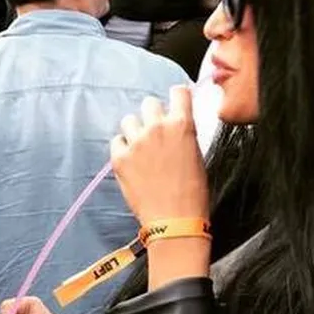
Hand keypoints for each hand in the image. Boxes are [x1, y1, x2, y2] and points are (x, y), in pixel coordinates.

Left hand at [111, 86, 207, 226]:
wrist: (175, 221)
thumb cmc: (193, 193)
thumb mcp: (196, 155)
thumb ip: (183, 134)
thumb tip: (175, 125)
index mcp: (182, 125)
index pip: (177, 92)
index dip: (176, 98)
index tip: (174, 104)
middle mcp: (157, 128)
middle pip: (149, 103)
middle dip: (152, 115)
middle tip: (155, 133)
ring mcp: (136, 142)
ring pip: (129, 120)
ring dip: (135, 130)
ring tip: (141, 149)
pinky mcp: (119, 158)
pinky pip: (116, 141)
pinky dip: (122, 148)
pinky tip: (131, 161)